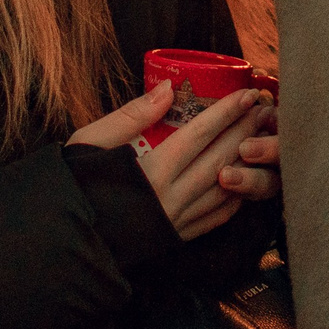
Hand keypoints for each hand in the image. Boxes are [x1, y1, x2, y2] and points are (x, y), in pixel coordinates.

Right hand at [69, 82, 272, 240]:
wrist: (65, 239)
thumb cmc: (73, 186)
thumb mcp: (91, 141)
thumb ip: (132, 115)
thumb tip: (168, 89)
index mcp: (150, 172)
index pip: (198, 135)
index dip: (225, 113)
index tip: (246, 94)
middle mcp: (170, 199)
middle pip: (218, 159)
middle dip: (244, 131)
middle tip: (264, 109)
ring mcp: (176, 222)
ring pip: (224, 189)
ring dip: (247, 161)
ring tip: (261, 138)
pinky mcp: (176, 238)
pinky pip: (216, 217)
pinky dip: (236, 197)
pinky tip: (245, 181)